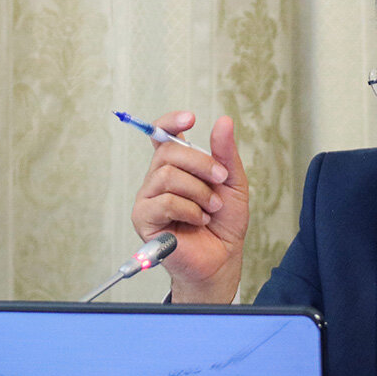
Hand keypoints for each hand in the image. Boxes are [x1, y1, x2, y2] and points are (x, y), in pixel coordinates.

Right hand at [131, 111, 248, 302]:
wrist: (222, 257)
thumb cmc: (225, 222)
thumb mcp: (232, 183)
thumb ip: (225, 153)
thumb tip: (223, 121)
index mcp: (176, 167)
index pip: (162, 135)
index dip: (171, 122)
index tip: (191, 118)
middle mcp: (158, 179)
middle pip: (167, 152)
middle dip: (200, 162)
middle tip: (221, 179)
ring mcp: (148, 198)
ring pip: (167, 176)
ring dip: (199, 192)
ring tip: (212, 208)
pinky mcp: (144, 219)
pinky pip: (165, 202)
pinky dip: (190, 210)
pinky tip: (200, 220)